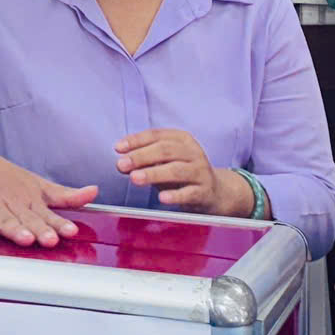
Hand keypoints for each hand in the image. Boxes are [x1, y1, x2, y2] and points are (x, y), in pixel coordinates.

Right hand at [0, 144, 97, 247]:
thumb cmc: (5, 177)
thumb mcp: (38, 184)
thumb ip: (65, 195)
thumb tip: (94, 192)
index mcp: (30, 199)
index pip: (48, 214)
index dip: (60, 224)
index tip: (71, 231)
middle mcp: (13, 202)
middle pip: (28, 219)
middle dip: (40, 229)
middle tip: (50, 239)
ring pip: (4, 220)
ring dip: (15, 229)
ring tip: (26, 239)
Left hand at [112, 129, 249, 215]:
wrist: (215, 192)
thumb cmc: (184, 173)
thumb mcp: (166, 162)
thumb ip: (145, 160)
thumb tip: (122, 162)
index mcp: (182, 139)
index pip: (157, 135)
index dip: (137, 140)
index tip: (118, 148)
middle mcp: (193, 153)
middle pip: (165, 150)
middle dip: (141, 156)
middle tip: (122, 164)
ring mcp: (200, 172)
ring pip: (176, 170)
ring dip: (154, 173)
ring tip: (135, 178)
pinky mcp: (204, 192)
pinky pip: (189, 193)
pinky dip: (175, 195)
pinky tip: (162, 198)